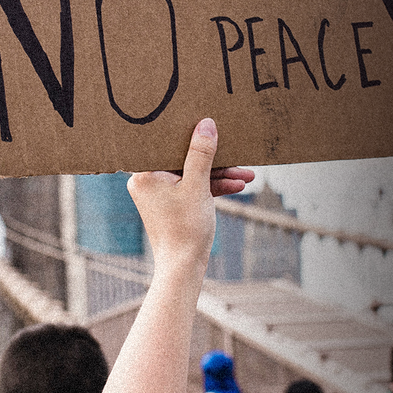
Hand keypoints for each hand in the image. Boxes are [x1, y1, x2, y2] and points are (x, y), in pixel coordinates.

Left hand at [127, 119, 252, 271]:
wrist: (184, 268)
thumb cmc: (186, 228)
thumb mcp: (198, 185)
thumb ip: (201, 153)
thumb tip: (206, 124)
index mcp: (144, 174)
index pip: (170, 145)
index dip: (192, 135)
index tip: (212, 127)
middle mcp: (147, 181)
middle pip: (184, 160)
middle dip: (215, 161)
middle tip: (238, 154)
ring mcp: (159, 193)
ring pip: (192, 175)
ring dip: (219, 176)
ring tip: (248, 176)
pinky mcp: (171, 203)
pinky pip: (192, 188)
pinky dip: (211, 188)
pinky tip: (237, 186)